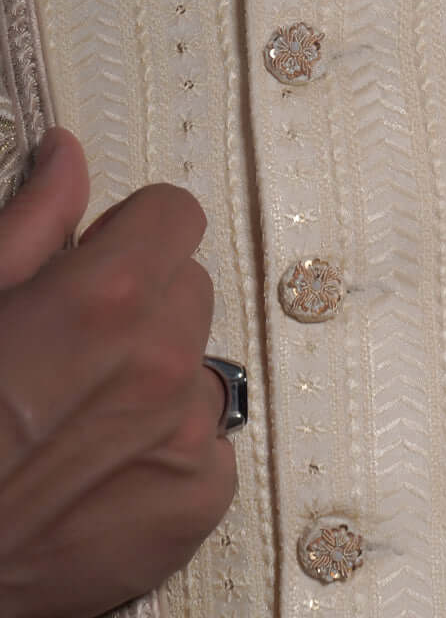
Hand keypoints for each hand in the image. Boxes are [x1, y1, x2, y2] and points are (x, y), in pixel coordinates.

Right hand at [0, 129, 235, 617]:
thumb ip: (30, 221)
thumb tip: (67, 155)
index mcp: (111, 296)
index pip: (178, 214)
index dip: (135, 229)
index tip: (107, 254)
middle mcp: (165, 360)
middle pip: (191, 288)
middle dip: (146, 302)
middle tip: (76, 348)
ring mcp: (188, 434)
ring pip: (199, 363)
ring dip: (156, 377)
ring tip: (80, 416)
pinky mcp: (199, 499)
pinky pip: (208, 441)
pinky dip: (167, 448)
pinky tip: (102, 469)